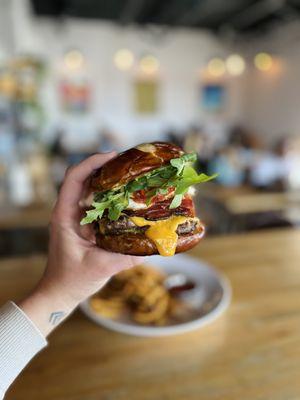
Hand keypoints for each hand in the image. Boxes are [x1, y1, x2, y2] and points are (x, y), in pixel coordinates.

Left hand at [19, 153, 142, 336]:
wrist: (60, 292)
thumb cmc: (72, 279)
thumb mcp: (100, 267)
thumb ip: (126, 258)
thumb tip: (155, 247)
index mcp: (64, 216)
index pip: (74, 179)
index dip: (91, 163)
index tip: (112, 156)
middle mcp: (69, 212)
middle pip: (83, 178)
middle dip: (104, 167)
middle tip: (128, 163)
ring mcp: (76, 217)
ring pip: (90, 189)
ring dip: (108, 180)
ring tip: (131, 175)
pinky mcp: (85, 225)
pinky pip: (97, 204)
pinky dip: (111, 197)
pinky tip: (128, 198)